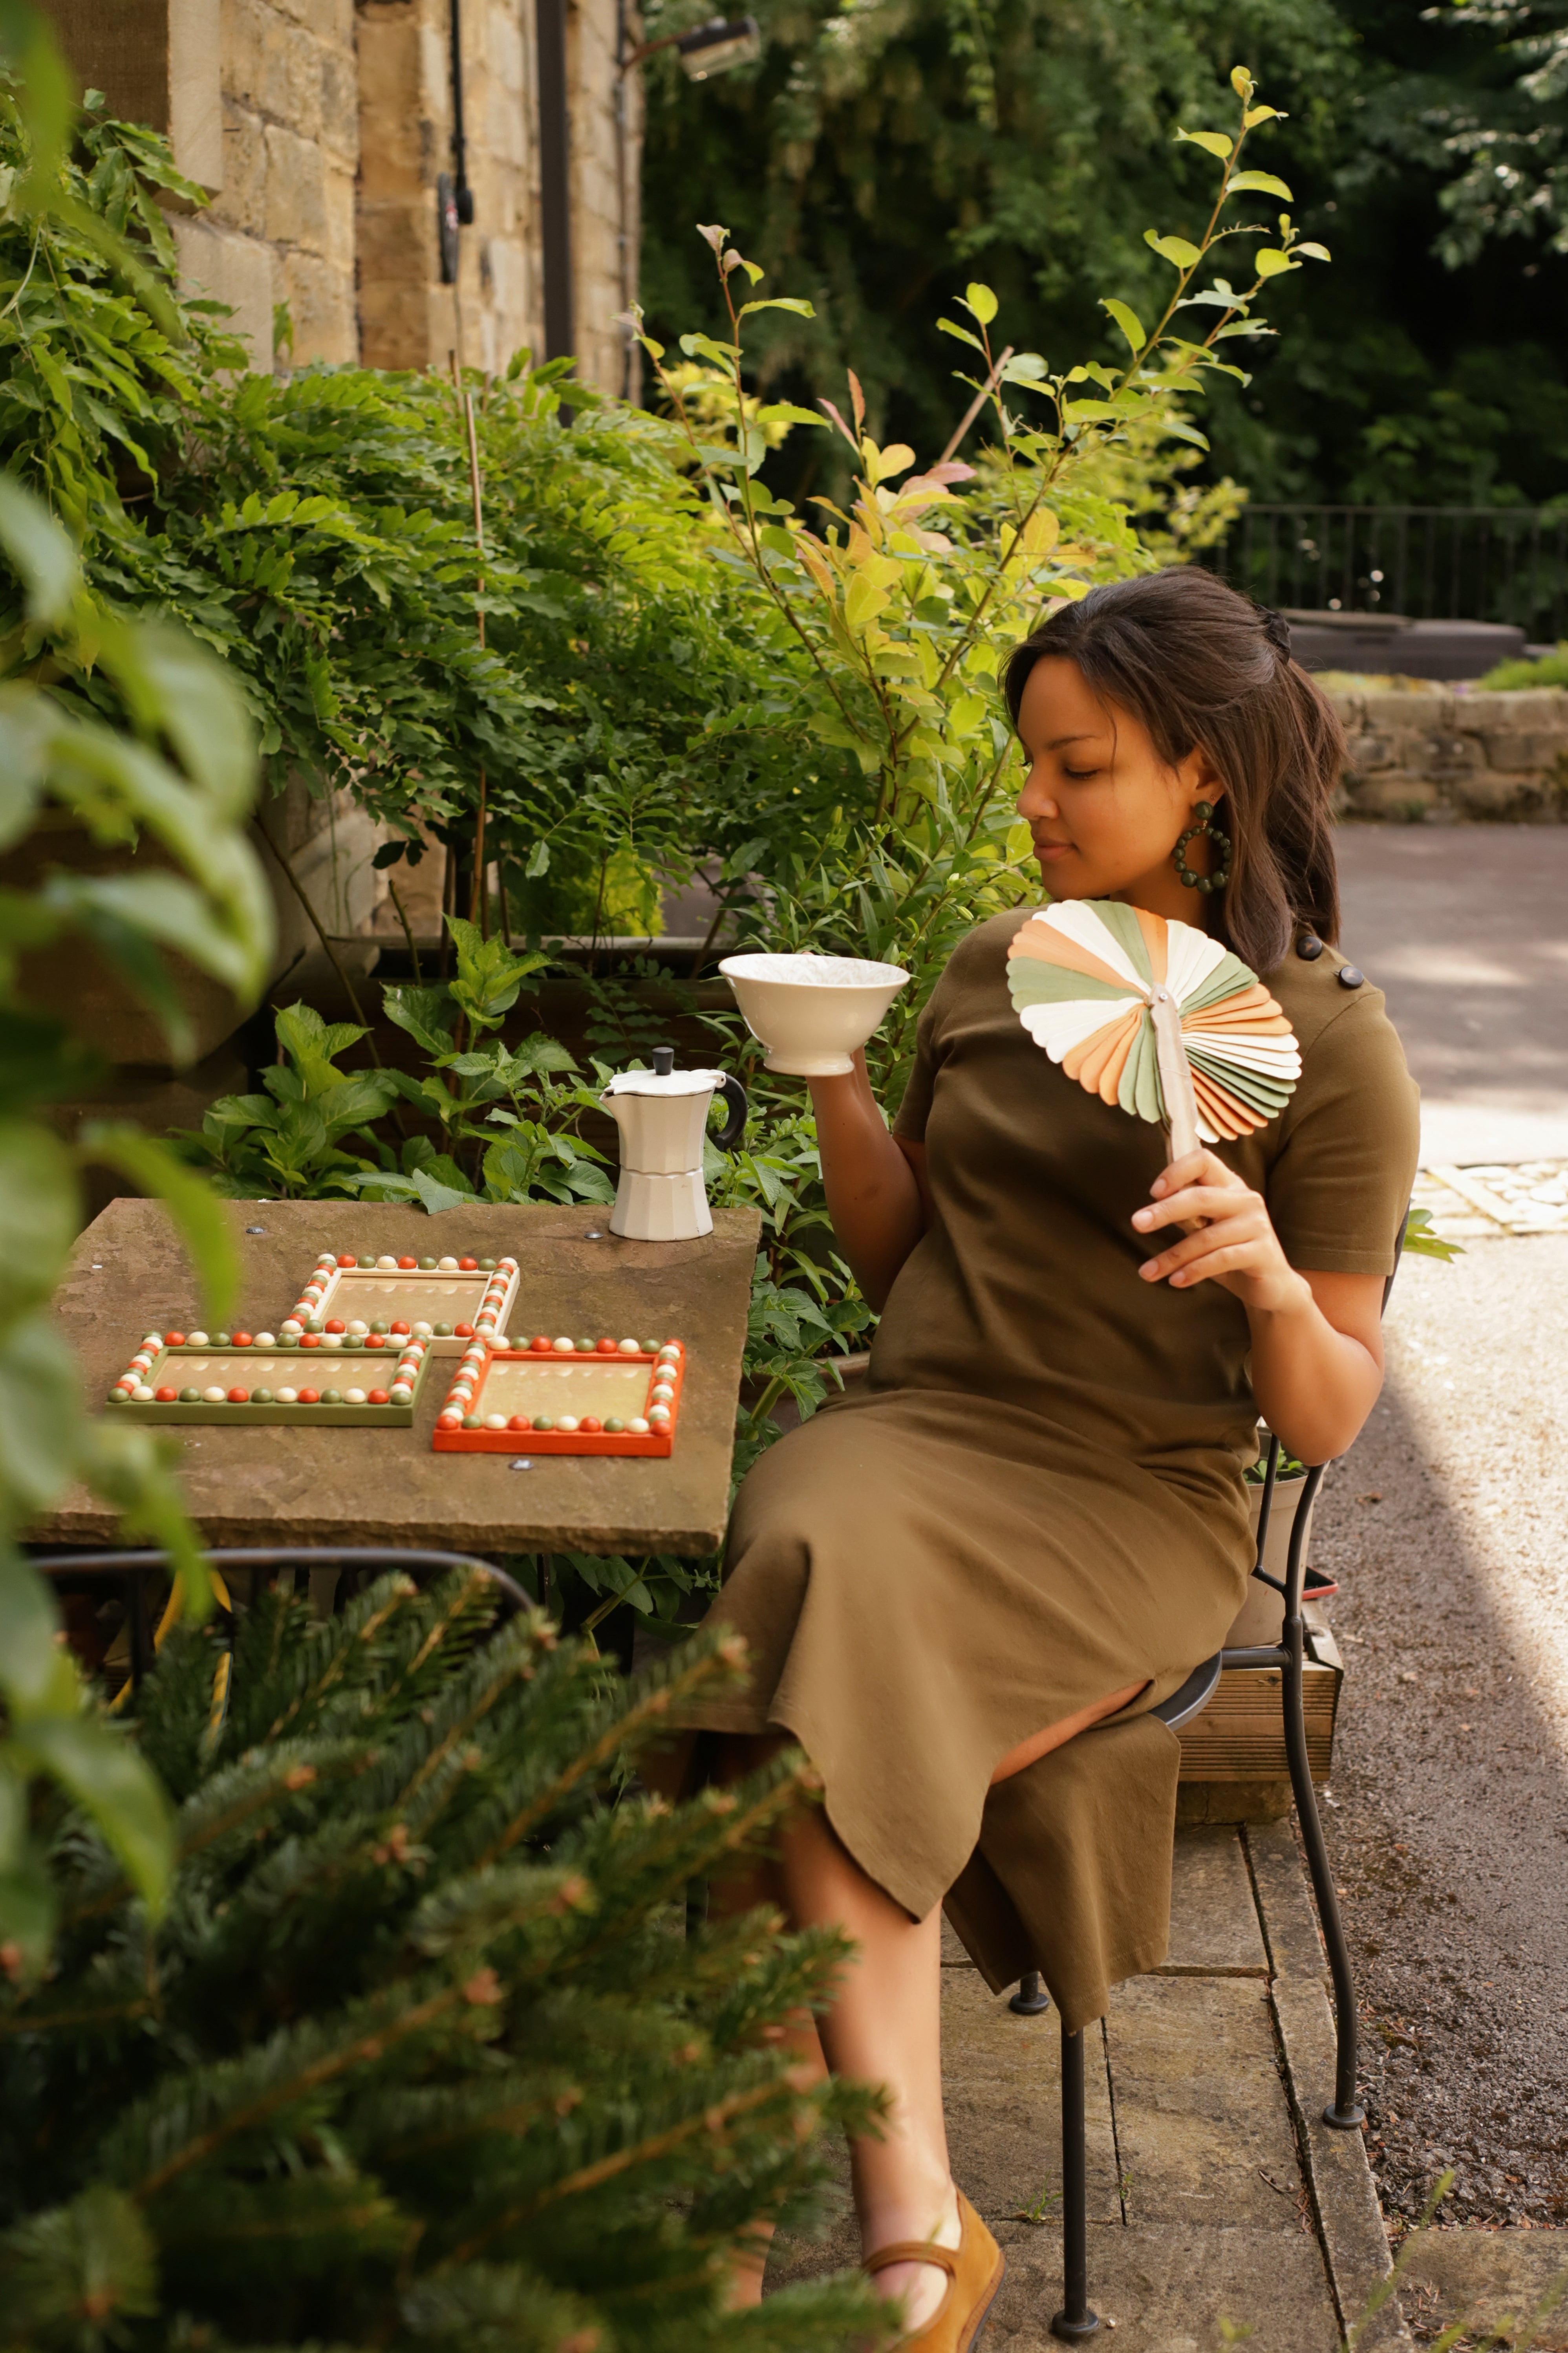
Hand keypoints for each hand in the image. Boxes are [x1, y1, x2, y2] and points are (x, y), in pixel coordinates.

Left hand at [1132, 1148, 1310, 1316]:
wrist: (1272, 1286)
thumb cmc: (1231, 1254)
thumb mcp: (1206, 1230)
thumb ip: (1187, 1215)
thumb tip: (1151, 1208)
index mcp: (1230, 1186)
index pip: (1204, 1160)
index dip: (1176, 1171)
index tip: (1153, 1192)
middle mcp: (1246, 1199)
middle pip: (1201, 1197)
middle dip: (1166, 1210)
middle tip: (1137, 1223)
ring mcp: (1257, 1225)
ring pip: (1206, 1237)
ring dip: (1172, 1256)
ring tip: (1147, 1272)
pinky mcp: (1262, 1252)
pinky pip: (1220, 1259)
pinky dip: (1194, 1271)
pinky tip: (1176, 1281)